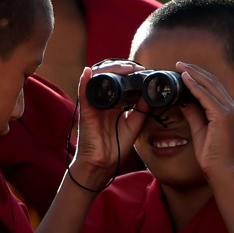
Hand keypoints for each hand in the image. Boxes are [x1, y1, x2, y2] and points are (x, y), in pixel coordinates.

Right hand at [70, 62, 148, 187]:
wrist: (102, 164)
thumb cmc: (115, 147)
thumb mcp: (134, 126)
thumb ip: (141, 111)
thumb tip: (150, 94)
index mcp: (115, 104)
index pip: (120, 81)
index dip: (130, 73)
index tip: (144, 71)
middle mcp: (104, 101)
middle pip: (109, 76)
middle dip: (122, 68)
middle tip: (136, 68)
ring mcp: (94, 104)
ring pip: (97, 79)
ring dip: (109, 70)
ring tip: (124, 69)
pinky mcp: (85, 111)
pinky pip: (83, 93)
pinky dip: (84, 82)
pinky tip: (88, 73)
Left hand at [176, 62, 233, 179]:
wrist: (221, 172)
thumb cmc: (212, 156)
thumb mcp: (200, 131)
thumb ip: (194, 115)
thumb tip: (183, 102)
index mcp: (229, 110)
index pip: (214, 87)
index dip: (199, 77)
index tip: (184, 71)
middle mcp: (232, 107)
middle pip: (213, 82)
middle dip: (195, 71)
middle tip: (180, 64)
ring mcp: (230, 110)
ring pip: (210, 85)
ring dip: (194, 74)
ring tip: (180, 67)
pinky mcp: (223, 116)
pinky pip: (206, 96)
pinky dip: (194, 86)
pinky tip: (184, 79)